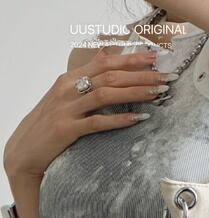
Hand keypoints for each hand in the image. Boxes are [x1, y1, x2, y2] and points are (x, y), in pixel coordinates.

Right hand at [3, 48, 168, 178]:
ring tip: (157, 93)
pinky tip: (137, 118)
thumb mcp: (65, 98)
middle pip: (109, 75)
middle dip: (140, 74)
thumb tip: (108, 67)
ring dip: (134, 92)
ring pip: (105, 94)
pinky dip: (119, 119)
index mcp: (69, 79)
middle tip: (164, 77)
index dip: (130, 59)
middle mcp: (67, 89)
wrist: (25, 150)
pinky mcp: (67, 129)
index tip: (154, 58)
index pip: (103, 62)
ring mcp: (66, 109)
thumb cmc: (49, 125)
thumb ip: (85, 83)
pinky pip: (98, 122)